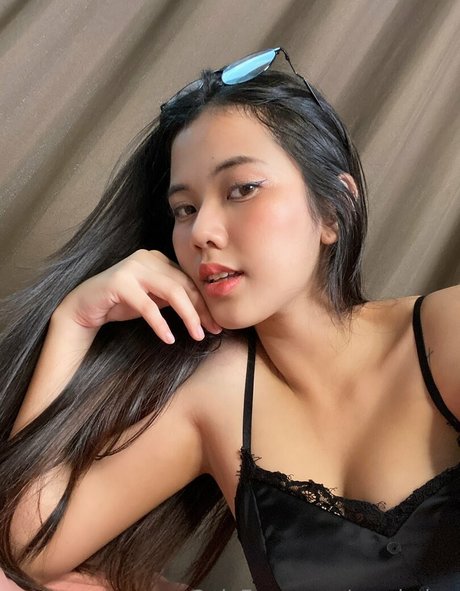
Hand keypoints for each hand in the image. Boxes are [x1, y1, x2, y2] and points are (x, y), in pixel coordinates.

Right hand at [55, 249, 221, 343]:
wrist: (85, 306)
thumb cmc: (121, 303)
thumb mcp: (154, 300)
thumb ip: (174, 298)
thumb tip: (204, 311)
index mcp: (158, 259)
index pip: (188, 281)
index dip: (205, 303)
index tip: (216, 324)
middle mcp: (148, 258)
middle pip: (184, 285)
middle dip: (201, 310)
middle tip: (213, 331)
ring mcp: (133, 267)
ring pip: (172, 291)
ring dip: (188, 315)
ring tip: (197, 335)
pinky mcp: (119, 282)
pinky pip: (147, 305)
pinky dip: (160, 323)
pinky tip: (169, 338)